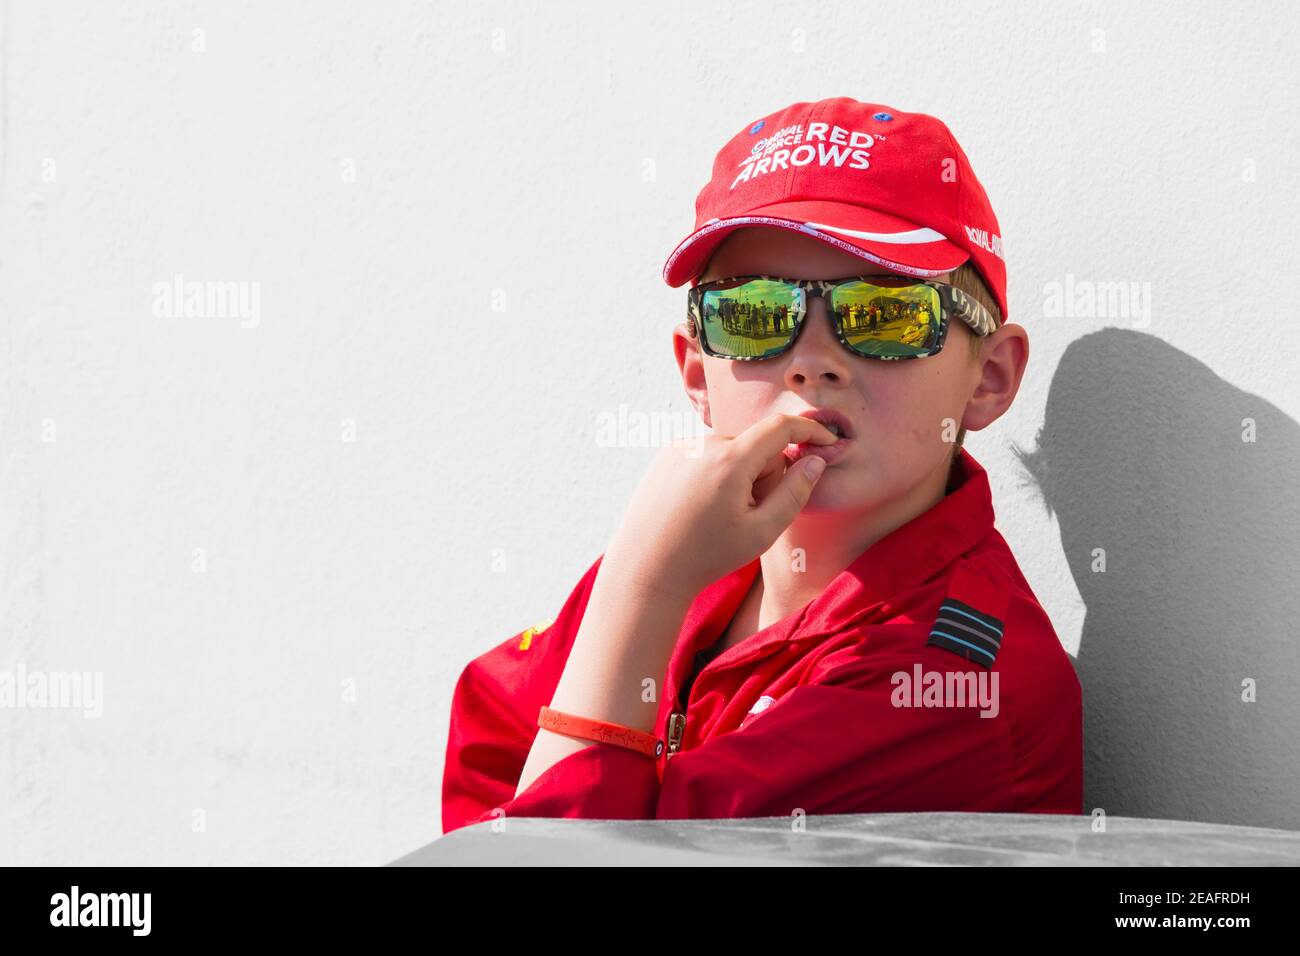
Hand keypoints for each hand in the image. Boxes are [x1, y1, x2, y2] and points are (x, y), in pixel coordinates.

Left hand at [602, 413, 838, 602]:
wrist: (646, 569)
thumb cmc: (706, 556)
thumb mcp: (762, 532)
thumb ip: (794, 493)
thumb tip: (814, 461)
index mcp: (729, 460)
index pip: (780, 428)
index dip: (809, 430)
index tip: (827, 440)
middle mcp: (702, 444)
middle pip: (756, 447)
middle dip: (763, 474)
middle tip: (748, 516)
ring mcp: (680, 447)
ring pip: (732, 452)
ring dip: (738, 476)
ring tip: (717, 516)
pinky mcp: (666, 455)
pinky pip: (707, 456)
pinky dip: (715, 475)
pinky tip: (698, 509)